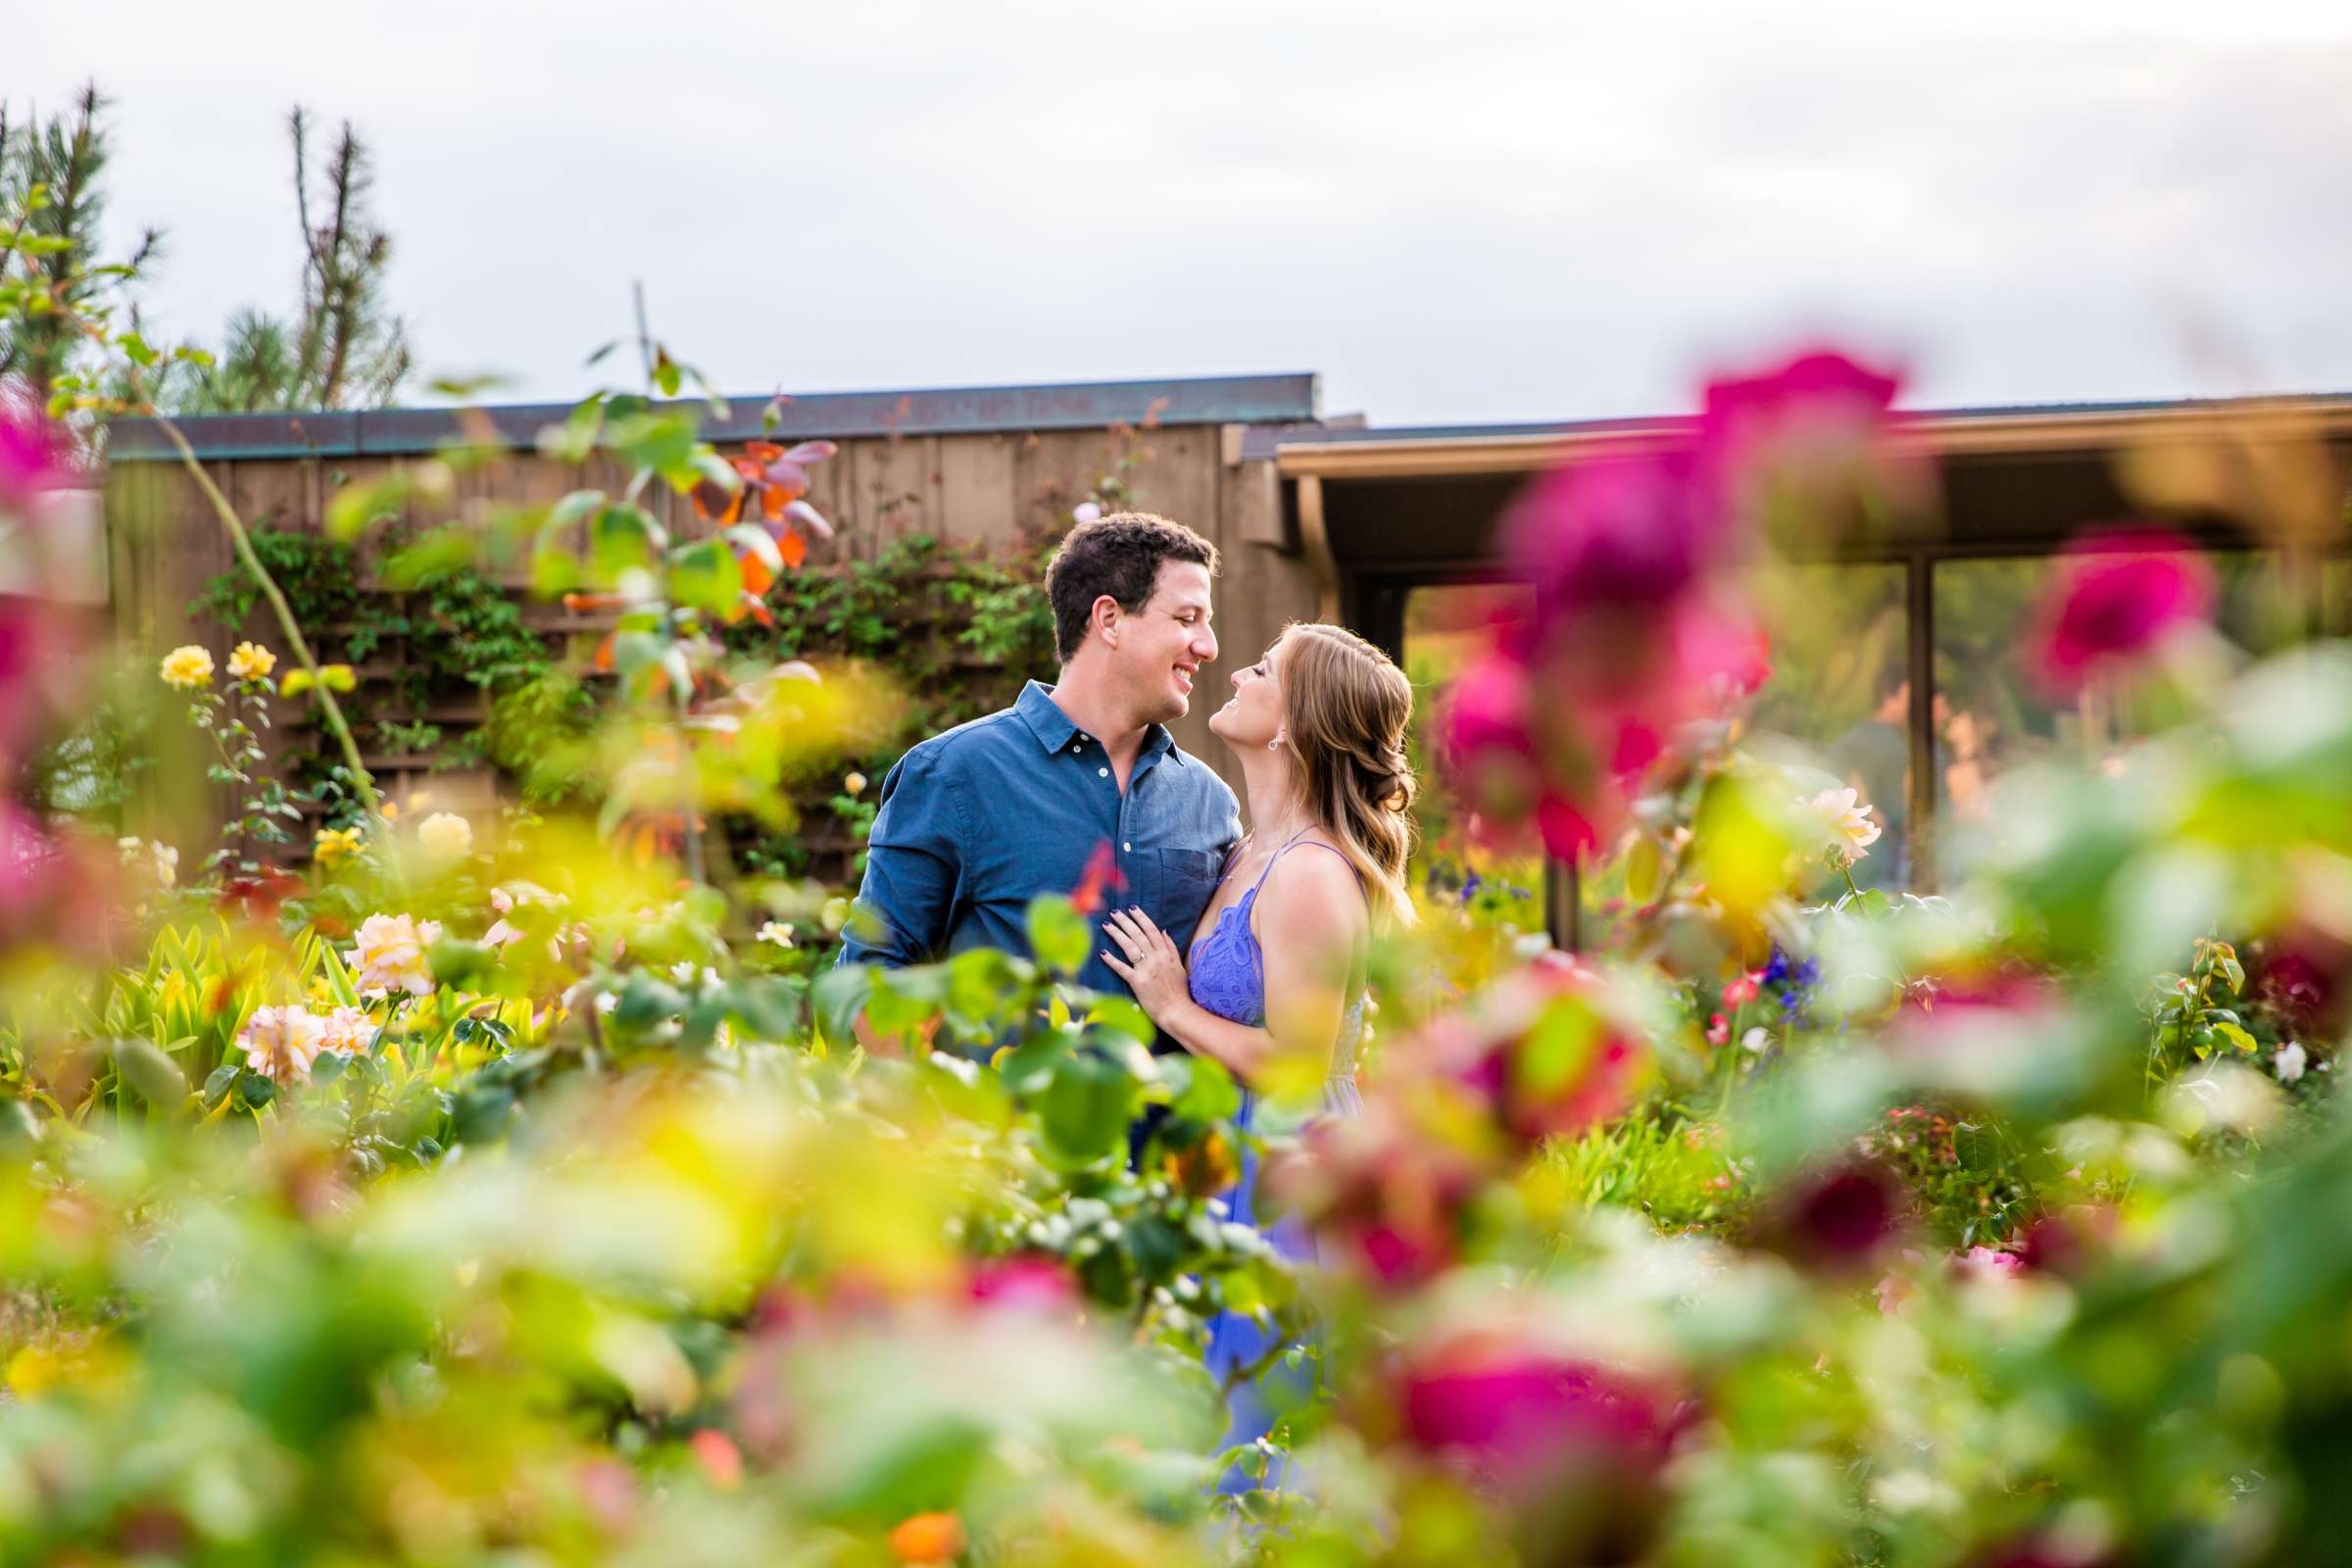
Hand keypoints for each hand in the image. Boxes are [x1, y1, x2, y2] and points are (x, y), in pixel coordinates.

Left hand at [1099, 906, 1188, 1021]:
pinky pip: (1122, 969)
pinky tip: (1102, 952)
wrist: (1177, 1011)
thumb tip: (1164, 931)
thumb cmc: (1179, 991)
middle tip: (1114, 912)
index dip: (1141, 918)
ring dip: (1117, 934)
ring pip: (1129, 947)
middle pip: (1138, 935)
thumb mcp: (1179, 966)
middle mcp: (1156, 959)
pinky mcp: (1137, 982)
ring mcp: (1146, 970)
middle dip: (1125, 921)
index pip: (1151, 930)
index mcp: (1166, 954)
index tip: (1132, 908)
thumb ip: (1171, 948)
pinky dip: (1112, 960)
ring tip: (1107, 924)